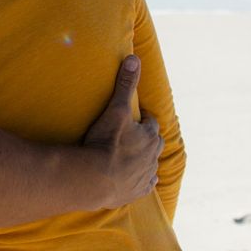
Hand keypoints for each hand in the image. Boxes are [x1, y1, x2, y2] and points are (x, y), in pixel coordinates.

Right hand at [79, 55, 162, 209]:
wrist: (96, 179)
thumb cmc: (106, 142)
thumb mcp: (116, 109)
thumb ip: (125, 84)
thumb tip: (134, 58)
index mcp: (149, 136)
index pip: (151, 123)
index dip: (142, 119)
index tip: (132, 117)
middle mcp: (152, 156)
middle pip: (154, 143)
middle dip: (146, 138)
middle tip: (131, 135)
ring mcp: (145, 175)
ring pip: (151, 165)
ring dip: (144, 159)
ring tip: (130, 156)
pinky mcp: (137, 191)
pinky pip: (145, 184)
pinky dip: (142, 180)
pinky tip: (135, 179)